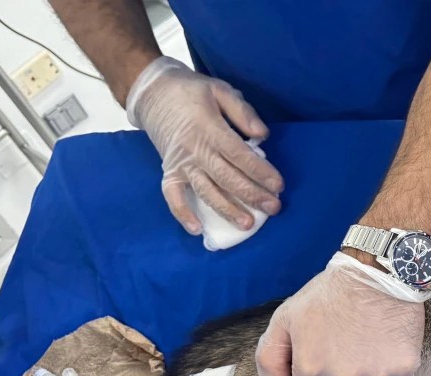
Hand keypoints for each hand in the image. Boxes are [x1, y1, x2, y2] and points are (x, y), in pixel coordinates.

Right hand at [127, 57, 282, 234]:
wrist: (152, 92)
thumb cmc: (191, 91)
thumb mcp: (220, 90)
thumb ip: (243, 112)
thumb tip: (263, 135)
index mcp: (210, 129)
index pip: (239, 155)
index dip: (260, 172)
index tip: (279, 185)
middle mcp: (195, 150)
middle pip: (227, 178)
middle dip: (252, 195)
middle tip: (274, 208)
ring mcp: (181, 163)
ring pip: (206, 191)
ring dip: (226, 209)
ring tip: (247, 224)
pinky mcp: (169, 171)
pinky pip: (173, 196)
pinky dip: (182, 213)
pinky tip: (198, 230)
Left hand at [256, 254, 424, 375]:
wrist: (377, 274)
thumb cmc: (329, 294)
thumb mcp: (285, 319)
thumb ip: (270, 360)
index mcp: (310, 373)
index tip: (316, 367)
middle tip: (340, 354)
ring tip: (362, 348)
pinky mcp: (402, 373)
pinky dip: (386, 373)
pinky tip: (381, 348)